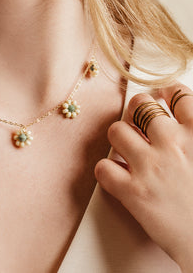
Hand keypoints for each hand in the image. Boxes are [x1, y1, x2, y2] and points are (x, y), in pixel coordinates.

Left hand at [94, 83, 192, 271]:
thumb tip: (179, 119)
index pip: (178, 93)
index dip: (165, 90)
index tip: (159, 95)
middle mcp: (173, 144)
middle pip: (139, 105)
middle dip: (135, 110)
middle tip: (137, 121)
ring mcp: (151, 167)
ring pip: (116, 131)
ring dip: (119, 140)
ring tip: (127, 151)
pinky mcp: (133, 193)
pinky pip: (103, 168)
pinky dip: (107, 172)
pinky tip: (118, 178)